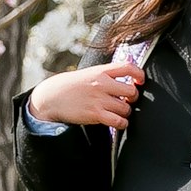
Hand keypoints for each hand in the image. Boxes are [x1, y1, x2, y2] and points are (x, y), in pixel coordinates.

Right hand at [28, 60, 144, 129]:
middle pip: (131, 91)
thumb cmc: (71, 86)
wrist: (51, 97)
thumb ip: (106, 74)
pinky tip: (118, 122)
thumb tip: (127, 73)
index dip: (139, 75)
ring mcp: (99, 99)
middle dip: (133, 98)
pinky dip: (122, 123)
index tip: (139, 81)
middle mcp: (102, 84)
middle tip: (126, 101)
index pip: (128, 68)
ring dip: (126, 112)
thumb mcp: (88, 73)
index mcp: (101, 71)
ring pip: (126, 108)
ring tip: (118, 112)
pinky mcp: (95, 114)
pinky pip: (118, 121)